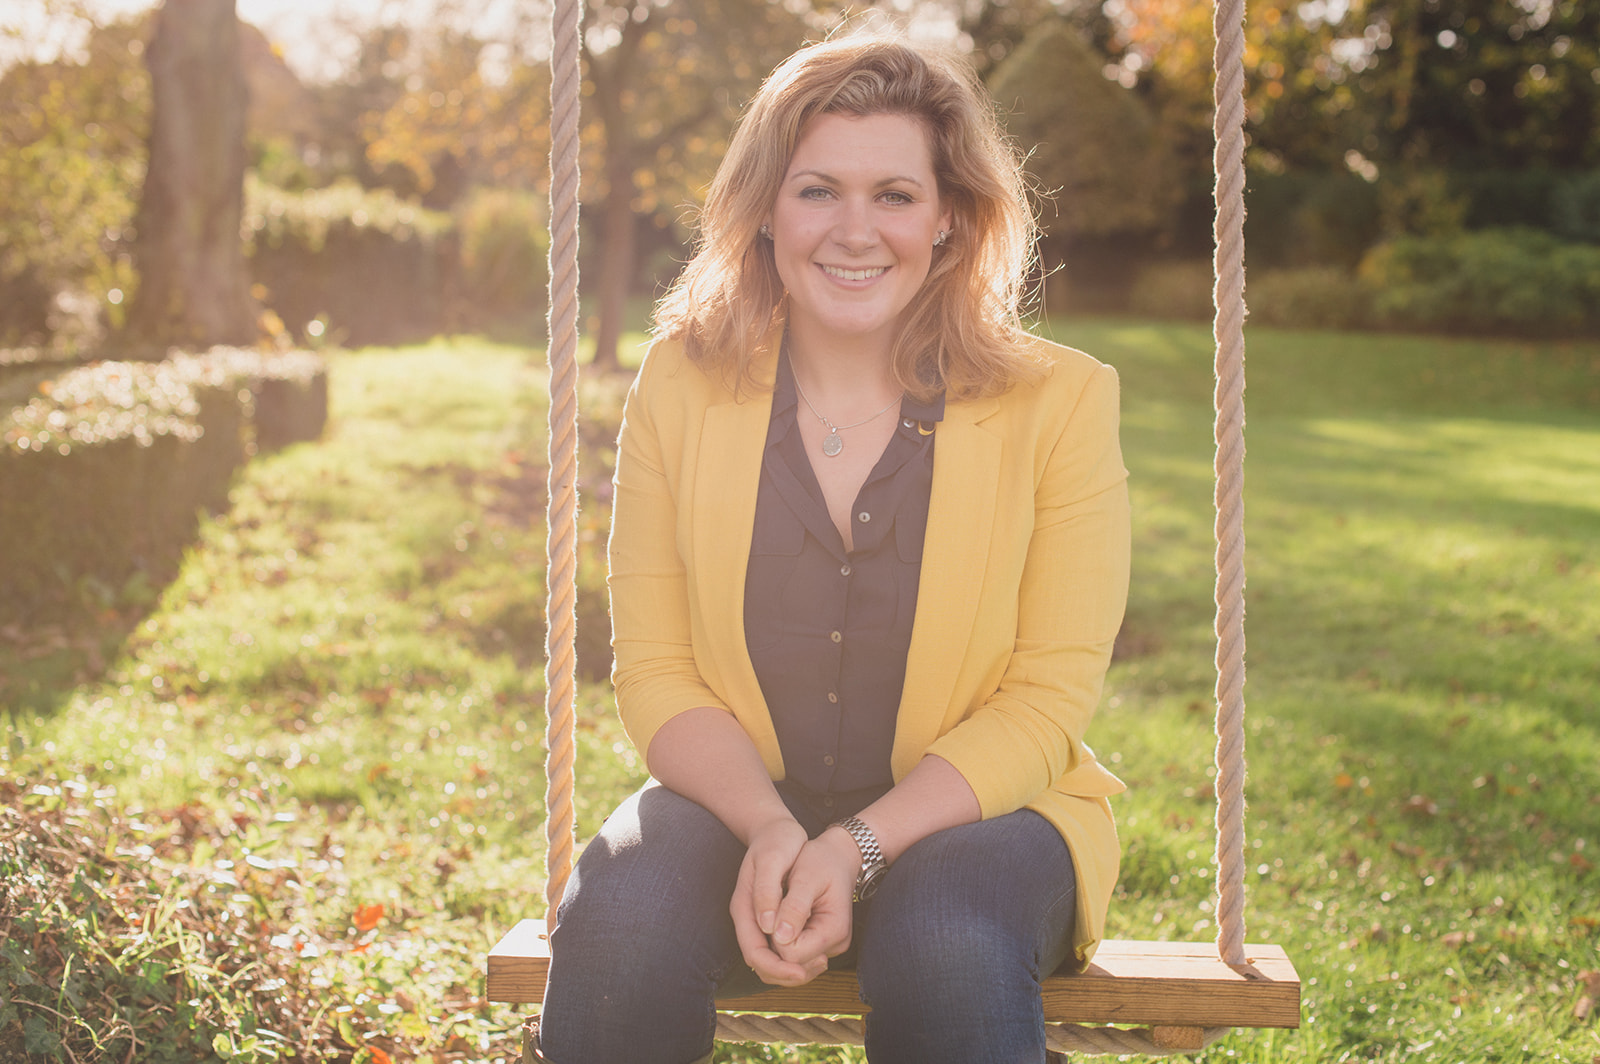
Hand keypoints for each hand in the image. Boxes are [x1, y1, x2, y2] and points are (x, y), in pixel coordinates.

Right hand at [730, 816, 818, 985]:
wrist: (777, 828)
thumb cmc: (777, 839)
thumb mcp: (774, 858)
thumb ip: (768, 891)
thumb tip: (768, 928)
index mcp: (743, 908)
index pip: (754, 953)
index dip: (777, 968)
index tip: (802, 971)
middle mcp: (749, 919)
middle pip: (761, 964)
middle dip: (787, 973)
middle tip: (818, 967)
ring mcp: (759, 921)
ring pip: (771, 961)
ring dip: (795, 968)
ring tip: (822, 961)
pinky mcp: (772, 921)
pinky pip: (781, 950)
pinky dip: (799, 956)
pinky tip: (819, 950)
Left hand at [768, 826, 860, 971]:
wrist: (837, 857)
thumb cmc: (822, 861)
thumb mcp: (807, 877)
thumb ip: (794, 908)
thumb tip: (780, 937)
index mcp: (834, 930)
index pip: (792, 955)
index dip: (773, 938)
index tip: (770, 912)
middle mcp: (834, 946)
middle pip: (791, 968)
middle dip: (770, 950)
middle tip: (765, 917)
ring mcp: (827, 949)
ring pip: (790, 969)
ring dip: (772, 951)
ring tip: (771, 919)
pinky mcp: (819, 947)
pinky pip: (793, 959)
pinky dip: (779, 948)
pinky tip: (776, 924)